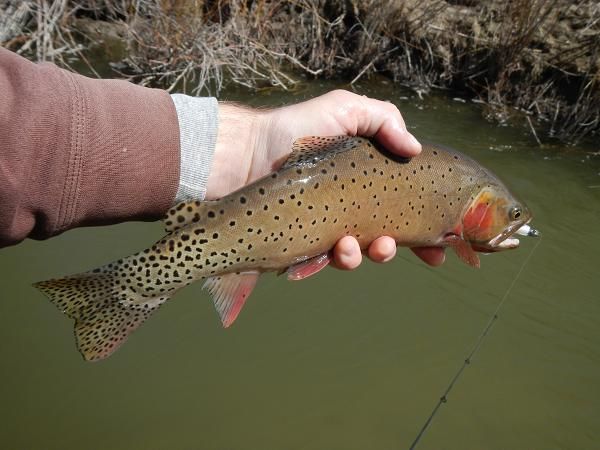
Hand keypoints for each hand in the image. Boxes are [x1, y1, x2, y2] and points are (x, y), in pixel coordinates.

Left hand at [206, 89, 444, 268]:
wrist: (248, 151)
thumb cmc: (296, 128)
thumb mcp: (344, 110)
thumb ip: (384, 120)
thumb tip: (416, 148)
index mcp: (366, 181)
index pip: (403, 207)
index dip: (426, 228)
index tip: (444, 243)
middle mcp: (349, 207)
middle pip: (385, 238)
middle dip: (399, 248)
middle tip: (401, 246)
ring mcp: (327, 227)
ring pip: (359, 255)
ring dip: (370, 255)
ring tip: (367, 246)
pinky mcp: (304, 242)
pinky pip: (327, 261)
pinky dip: (338, 259)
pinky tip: (339, 248)